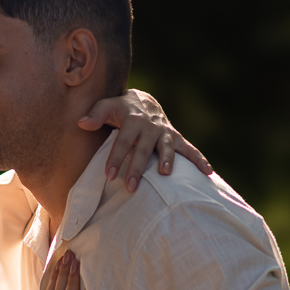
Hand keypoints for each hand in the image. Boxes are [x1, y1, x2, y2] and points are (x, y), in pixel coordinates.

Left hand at [80, 89, 211, 191]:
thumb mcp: (107, 106)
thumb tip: (81, 123)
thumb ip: (95, 115)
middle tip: (129, 187)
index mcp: (132, 120)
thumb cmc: (120, 109)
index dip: (116, 157)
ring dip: (168, 160)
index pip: (122, 141)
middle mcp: (150, 126)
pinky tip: (208, 172)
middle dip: (137, 168)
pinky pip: (189, 149)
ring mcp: (164, 132)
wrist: (143, 102)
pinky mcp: (175, 138)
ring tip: (165, 174)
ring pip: (166, 148)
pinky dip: (199, 159)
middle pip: (143, 149)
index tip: (109, 175)